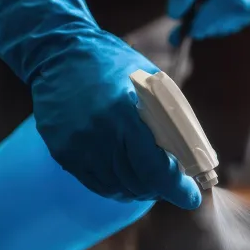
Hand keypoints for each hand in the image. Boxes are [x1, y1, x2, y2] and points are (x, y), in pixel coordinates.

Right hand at [0, 0, 201, 209]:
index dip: (176, 188)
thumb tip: (191, 145)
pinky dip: (115, 185)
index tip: (191, 197)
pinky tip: (125, 177)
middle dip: (160, 189)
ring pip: (115, 187)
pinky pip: (94, 182)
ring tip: (150, 181)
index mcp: (123, 115)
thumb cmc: (109, 62)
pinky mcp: (63, 152)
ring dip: (138, 189)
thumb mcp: (148, 78)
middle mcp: (98, 135)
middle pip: (136, 182)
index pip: (155, 168)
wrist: (57, 53)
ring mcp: (77, 147)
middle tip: (172, 184)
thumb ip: (167, 111)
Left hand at [166, 0, 249, 42]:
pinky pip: (239, 17)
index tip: (173, 37)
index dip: (187, 30)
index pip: (204, 26)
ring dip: (214, 18)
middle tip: (186, 11)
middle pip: (216, 28)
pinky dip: (226, 12)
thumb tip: (173, 15)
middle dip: (200, 23)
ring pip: (228, 25)